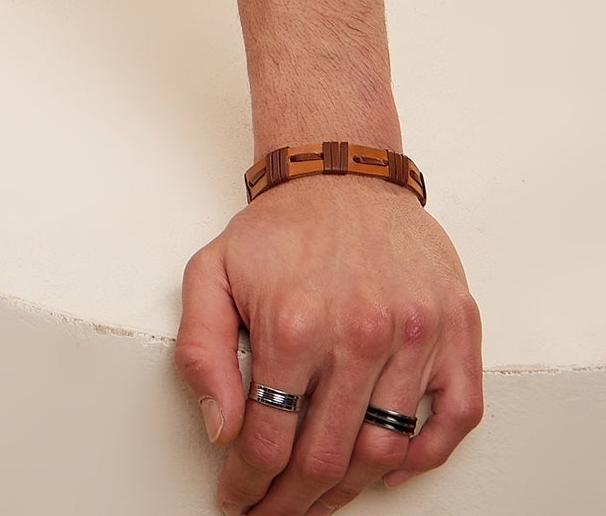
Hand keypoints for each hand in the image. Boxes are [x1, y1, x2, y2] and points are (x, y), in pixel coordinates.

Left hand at [176, 176, 482, 511]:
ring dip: (349, 490)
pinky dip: (423, 457)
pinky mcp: (455, 331)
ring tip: (319, 498)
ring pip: (385, 452)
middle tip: (272, 512)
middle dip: (291, 501)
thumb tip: (220, 427)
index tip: (237, 496)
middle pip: (324, 459)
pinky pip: (454, 420)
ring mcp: (414, 336)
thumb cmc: (283, 229)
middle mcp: (359, 333)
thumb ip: (201, 350)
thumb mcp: (212, 272)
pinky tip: (389, 467)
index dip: (247, 482)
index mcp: (294, 323)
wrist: (344, 175)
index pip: (267, 440)